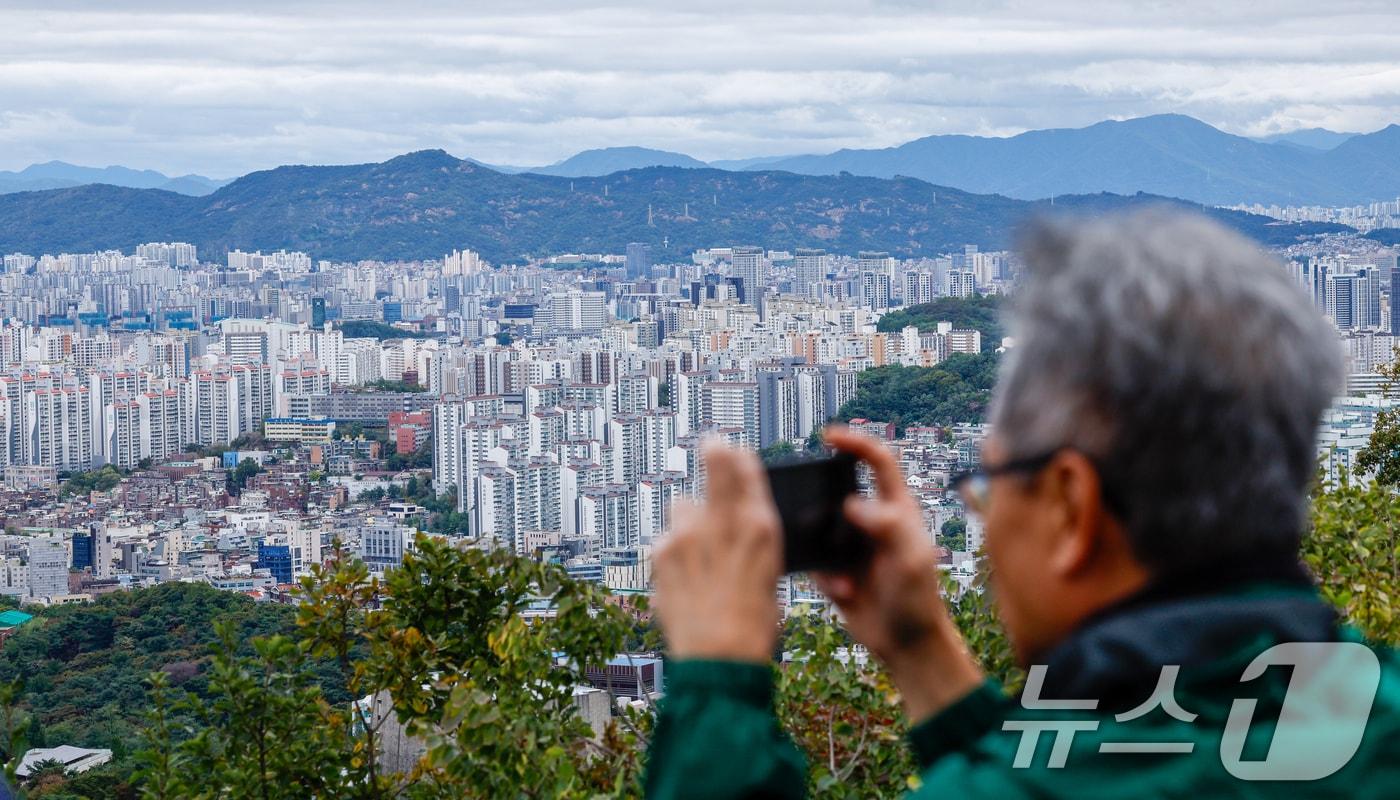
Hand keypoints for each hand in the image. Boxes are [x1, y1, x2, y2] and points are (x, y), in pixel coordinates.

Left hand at [651, 442, 782, 663]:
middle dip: (714, 454)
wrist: (718, 658)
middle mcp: (723, 520)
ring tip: (698, 554)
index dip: (738, 456)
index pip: (746, 466)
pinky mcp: (661, 552)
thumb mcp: (770, 572)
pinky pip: (667, 538)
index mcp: (760, 525)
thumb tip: (742, 518)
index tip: (731, 451)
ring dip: (689, 521)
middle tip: (712, 446)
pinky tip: (684, 577)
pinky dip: (673, 552)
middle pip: (715, 460)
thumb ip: (752, 537)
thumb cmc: (753, 623)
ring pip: (683, 506)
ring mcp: (688, 533)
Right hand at [816, 427, 982, 720]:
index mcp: (897, 511)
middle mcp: (873, 524)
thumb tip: (851, 502)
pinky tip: (844, 592)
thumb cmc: (918, 599)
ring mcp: (853, 547)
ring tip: (839, 568)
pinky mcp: (836, 571)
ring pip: (821, 526)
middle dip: (823, 497)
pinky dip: (823, 575)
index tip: (829, 436)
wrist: (907, 645)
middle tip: (808, 502)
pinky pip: (815, 562)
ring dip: (820, 544)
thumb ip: (888, 525)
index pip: (879, 464)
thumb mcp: (911, 558)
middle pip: (840, 491)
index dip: (856, 444)